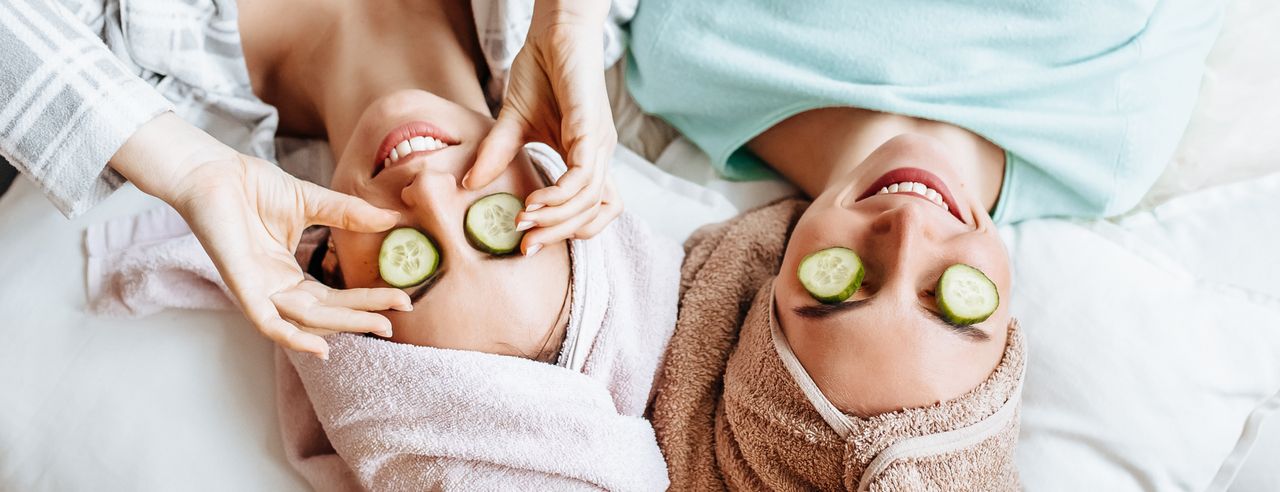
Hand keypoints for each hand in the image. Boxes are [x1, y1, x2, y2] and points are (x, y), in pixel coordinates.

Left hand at [112, 113, 410, 358]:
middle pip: (327, 314)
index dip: (367, 300)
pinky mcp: (242, 288)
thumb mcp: (312, 202)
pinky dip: (294, 339)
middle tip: (398, 317)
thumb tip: (393, 219)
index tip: (401, 299)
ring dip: (346, 324)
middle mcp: (276, 289)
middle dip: (364, 317)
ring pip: (308, 321)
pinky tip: (323, 348)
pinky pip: (269, 324)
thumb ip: (350, 215)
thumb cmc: (253, 186)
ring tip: (381, 323)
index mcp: (289, 274)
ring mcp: (260, 291)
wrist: (214, 171)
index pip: (334, 297)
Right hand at [465, 2, 621, 254]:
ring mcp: (600, 144)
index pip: (592, 211)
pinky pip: (583, 177)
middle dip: (557, 235)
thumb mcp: (513, 121)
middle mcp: (599, 156)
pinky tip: (534, 201)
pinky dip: (560, 196)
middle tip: (524, 244)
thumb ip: (497, 154)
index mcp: (585, 158)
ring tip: (523, 222)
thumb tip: (468, 184)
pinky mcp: (592, 130)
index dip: (565, 230)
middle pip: (591, 215)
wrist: (554, 31)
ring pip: (588, 201)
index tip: (528, 240)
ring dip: (556, 219)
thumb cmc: (541, 71)